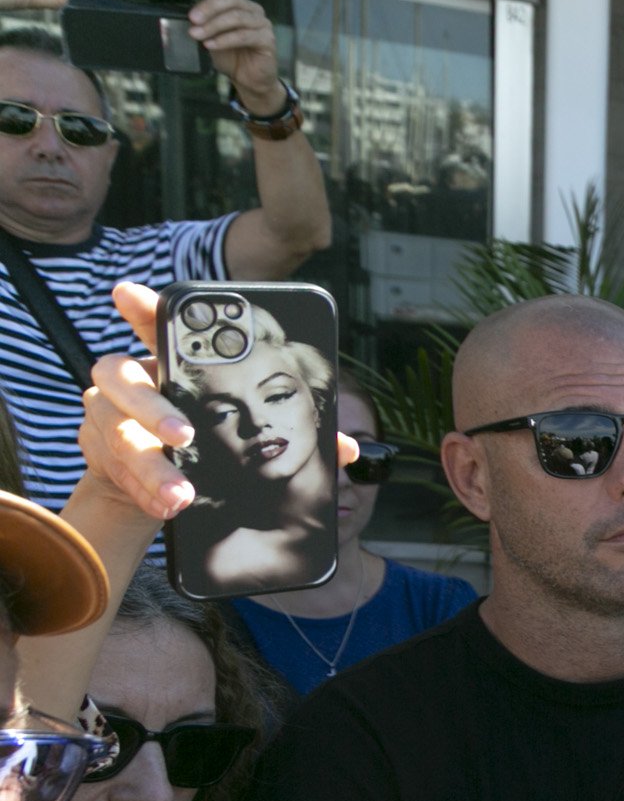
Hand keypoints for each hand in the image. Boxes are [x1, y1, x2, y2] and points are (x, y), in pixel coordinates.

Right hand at [84, 283, 361, 523]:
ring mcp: (109, 417)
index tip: (130, 293)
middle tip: (184, 435)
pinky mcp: (98, 453)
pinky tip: (166, 507)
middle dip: (153, 407)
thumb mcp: (249, 433)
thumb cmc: (213, 447)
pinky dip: (142, 491)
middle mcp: (133, 383)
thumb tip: (349, 448)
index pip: (155, 328)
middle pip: (124, 378)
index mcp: (173, 367)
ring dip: (151, 466)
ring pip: (117, 432)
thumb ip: (297, 433)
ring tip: (180, 495)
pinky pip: (113, 469)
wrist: (161, 487)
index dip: (143, 308)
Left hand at [190, 0, 283, 107]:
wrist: (248, 79)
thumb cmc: (230, 56)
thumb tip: (184, 17)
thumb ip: (202, 24)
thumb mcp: (210, 36)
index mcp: (239, 4)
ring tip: (197, 35)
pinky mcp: (268, 40)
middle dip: (209, 7)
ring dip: (213, 26)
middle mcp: (252, 10)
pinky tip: (211, 45)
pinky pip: (244, 36)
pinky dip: (224, 40)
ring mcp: (262, 24)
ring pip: (237, 17)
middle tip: (192, 18)